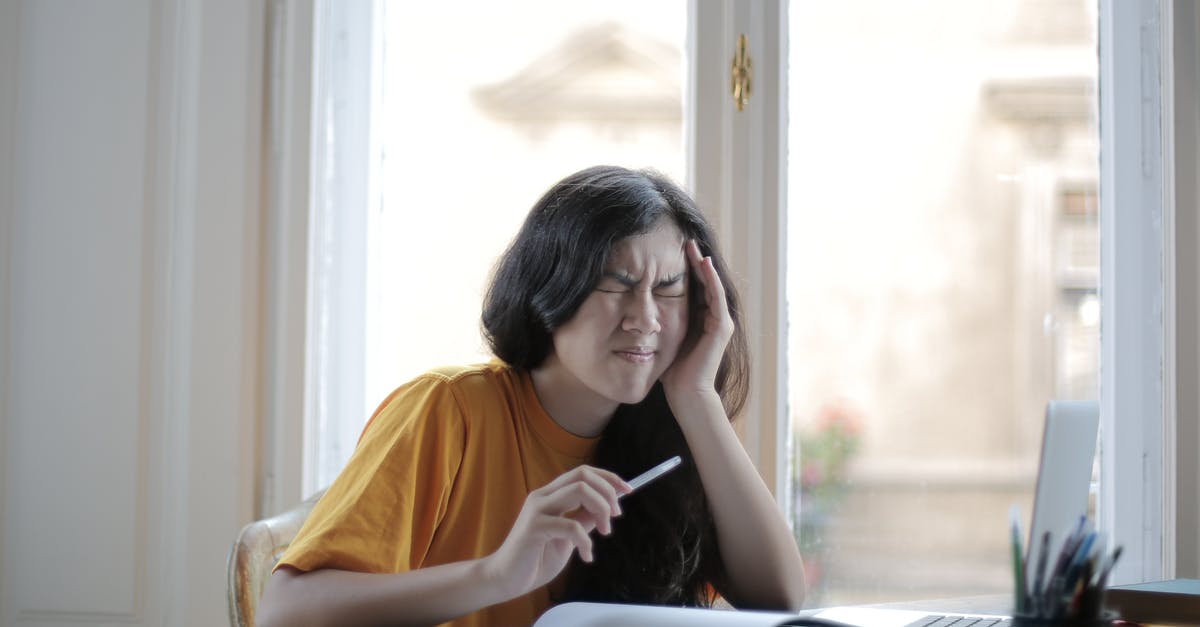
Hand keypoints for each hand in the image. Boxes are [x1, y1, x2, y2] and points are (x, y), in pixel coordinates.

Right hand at [481, 465, 630, 599]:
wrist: (506, 579)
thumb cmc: (535, 559)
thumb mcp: (567, 538)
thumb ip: (582, 520)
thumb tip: (605, 509)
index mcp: (550, 495)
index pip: (583, 472)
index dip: (609, 478)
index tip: (628, 491)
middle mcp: (543, 496)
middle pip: (583, 475)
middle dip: (608, 492)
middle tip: (616, 516)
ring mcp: (537, 510)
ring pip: (580, 490)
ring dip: (601, 509)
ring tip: (605, 532)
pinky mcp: (534, 527)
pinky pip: (571, 525)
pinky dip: (586, 541)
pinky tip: (586, 556)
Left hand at [661, 239, 733, 398]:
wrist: (686, 393)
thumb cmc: (672, 371)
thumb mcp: (662, 338)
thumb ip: (657, 323)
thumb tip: (634, 311)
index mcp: (699, 319)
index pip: (693, 287)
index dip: (684, 269)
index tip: (670, 251)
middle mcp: (712, 317)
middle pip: (704, 282)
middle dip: (693, 261)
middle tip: (684, 240)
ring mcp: (720, 321)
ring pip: (712, 285)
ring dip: (703, 264)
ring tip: (692, 245)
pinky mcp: (722, 327)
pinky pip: (716, 296)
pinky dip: (710, 279)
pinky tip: (703, 263)